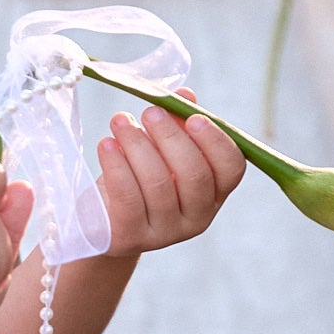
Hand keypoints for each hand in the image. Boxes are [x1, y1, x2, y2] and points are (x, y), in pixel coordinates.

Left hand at [96, 96, 243, 257]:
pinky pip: (128, 198)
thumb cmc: (138, 177)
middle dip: (171, 137)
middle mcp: (197, 218)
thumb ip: (177, 123)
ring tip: (120, 120)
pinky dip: (116, 166)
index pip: (231, 168)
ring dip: (138, 145)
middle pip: (195, 175)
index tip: (193, 117)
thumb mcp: (159, 150)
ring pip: (158, 184)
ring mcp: (165, 233)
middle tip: (150, 112)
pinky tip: (106, 144)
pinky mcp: (131, 238)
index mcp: (213, 193)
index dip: (216, 141)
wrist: (102, 221)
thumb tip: (185, 95)